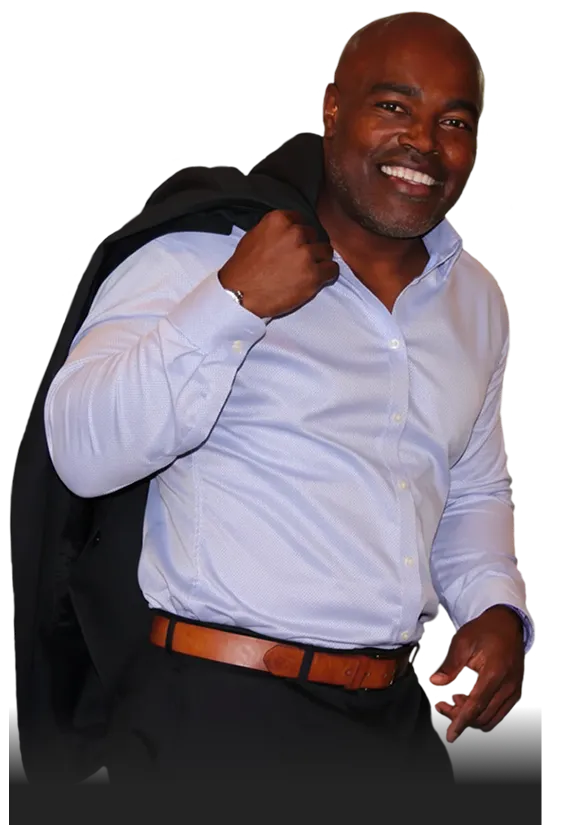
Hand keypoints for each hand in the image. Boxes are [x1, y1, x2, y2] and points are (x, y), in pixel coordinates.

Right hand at [218, 209, 338, 318]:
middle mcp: (295, 234)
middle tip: (299, 261)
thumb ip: (275, 231)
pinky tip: (318, 279)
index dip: (300, 234)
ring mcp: (306, 254)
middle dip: (309, 246)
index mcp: (279, 221)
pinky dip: (327, 274)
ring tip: (308, 271)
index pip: (301, 219)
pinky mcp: (313, 275)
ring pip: (326, 251)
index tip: (297, 243)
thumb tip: (288, 232)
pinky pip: (332, 270)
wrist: (240, 294)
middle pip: (314, 235)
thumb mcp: (254, 237)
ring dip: (319, 260)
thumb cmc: (243, 269)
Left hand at [428, 606, 525, 742]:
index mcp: (494, 674)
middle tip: (441, 704)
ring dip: (470, 716)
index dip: (461, 722)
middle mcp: (507, 686)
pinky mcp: (514, 692)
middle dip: (459, 716)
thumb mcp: (462, 642)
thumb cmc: (485, 631)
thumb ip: (449, 666)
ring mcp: (513, 691)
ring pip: (491, 718)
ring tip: (453, 699)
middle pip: (482, 716)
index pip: (476, 706)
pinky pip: (498, 712)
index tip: (451, 734)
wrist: (506, 624)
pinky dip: (481, 712)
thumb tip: (435, 683)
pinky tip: (467, 698)